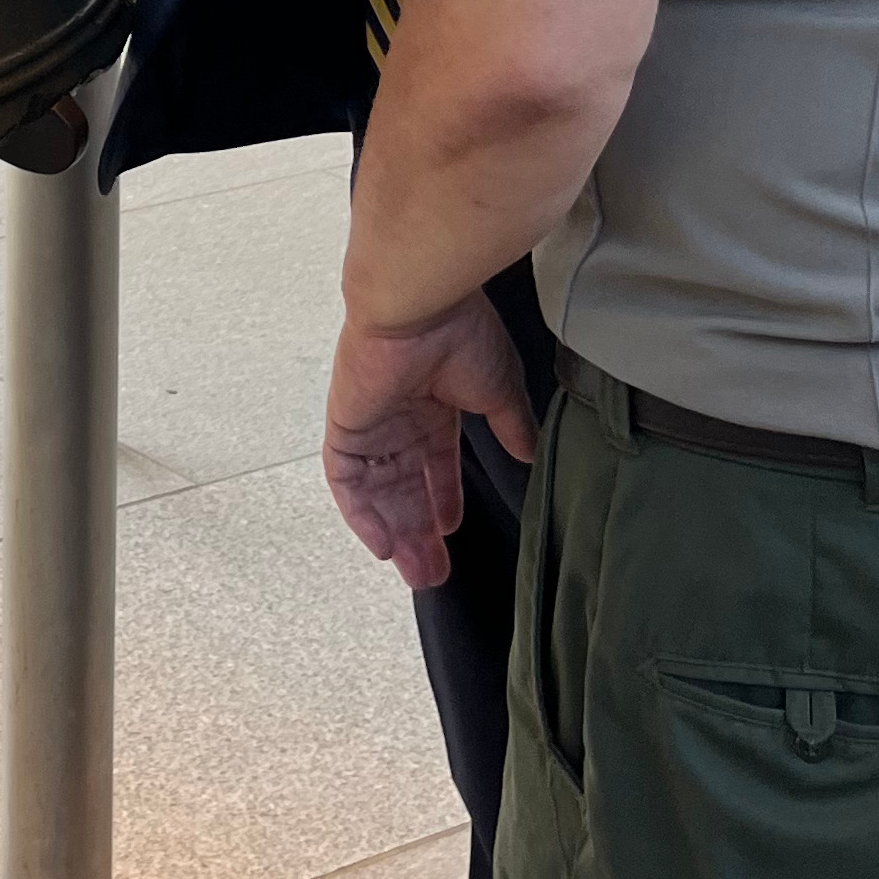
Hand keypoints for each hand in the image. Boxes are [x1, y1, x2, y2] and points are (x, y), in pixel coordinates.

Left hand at [322, 292, 541, 589]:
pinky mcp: (346, 427)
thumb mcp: (499, 388)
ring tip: (418, 573)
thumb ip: (512, 426)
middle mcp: (399, 416)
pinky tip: (383, 546)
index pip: (434, 461)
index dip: (442, 496)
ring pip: (378, 491)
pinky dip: (362, 514)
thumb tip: (531, 457)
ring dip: (396, 532)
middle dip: (419, 530)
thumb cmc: (461, 335)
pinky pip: (347, 480)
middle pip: (404, 486)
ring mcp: (370, 422)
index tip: (452, 530)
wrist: (419, 305)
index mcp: (433, 403)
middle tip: (434, 573)